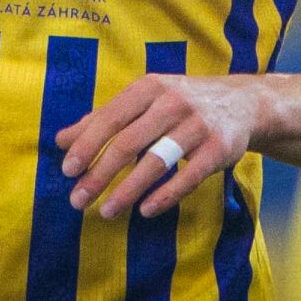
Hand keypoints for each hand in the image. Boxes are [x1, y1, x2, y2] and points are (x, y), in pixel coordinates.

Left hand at [54, 74, 261, 218]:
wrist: (241, 103)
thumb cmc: (179, 104)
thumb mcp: (143, 101)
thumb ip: (103, 120)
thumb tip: (60, 141)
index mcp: (148, 88)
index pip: (110, 118)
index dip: (86, 145)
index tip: (67, 171)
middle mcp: (172, 103)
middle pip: (128, 142)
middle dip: (99, 174)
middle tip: (78, 199)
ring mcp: (197, 126)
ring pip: (155, 161)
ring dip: (127, 190)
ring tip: (106, 212)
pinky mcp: (218, 148)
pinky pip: (188, 177)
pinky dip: (164, 195)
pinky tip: (144, 210)